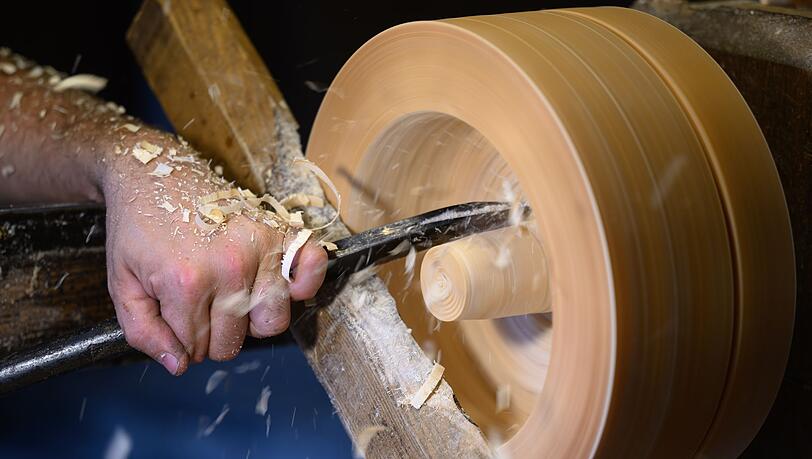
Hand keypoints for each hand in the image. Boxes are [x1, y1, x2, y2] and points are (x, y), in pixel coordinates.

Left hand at [103, 136, 326, 374]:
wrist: (152, 172)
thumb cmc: (138, 226)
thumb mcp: (122, 284)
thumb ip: (142, 332)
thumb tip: (178, 365)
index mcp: (186, 282)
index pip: (196, 348)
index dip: (182, 342)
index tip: (175, 319)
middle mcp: (229, 267)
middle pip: (234, 340)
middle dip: (214, 334)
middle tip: (200, 306)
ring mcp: (259, 247)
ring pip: (272, 321)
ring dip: (252, 320)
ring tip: (234, 297)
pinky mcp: (279, 230)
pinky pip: (311, 269)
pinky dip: (305, 283)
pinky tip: (281, 285)